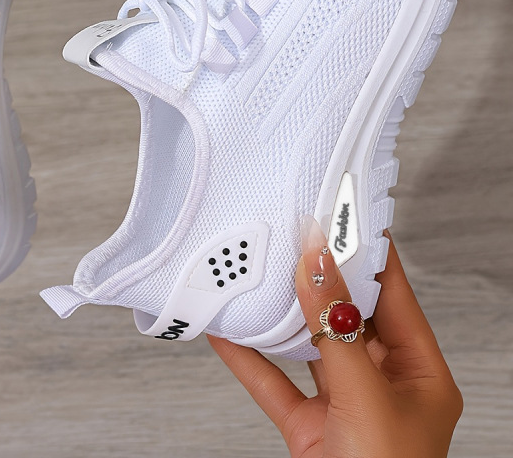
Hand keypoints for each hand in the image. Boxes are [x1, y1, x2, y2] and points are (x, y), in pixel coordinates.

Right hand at [209, 220, 461, 457]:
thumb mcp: (365, 397)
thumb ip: (334, 329)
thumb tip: (317, 264)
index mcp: (418, 373)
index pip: (393, 294)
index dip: (366, 251)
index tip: (338, 213)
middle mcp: (382, 383)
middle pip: (346, 314)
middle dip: (315, 276)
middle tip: (289, 234)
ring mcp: (343, 406)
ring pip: (306, 344)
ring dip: (277, 313)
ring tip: (254, 273)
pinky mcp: (308, 429)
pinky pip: (273, 381)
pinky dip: (247, 357)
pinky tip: (224, 331)